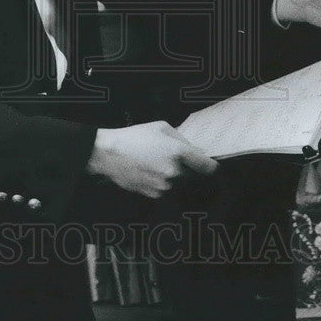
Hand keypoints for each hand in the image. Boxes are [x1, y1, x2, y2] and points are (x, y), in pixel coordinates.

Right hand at [85, 120, 218, 198]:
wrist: (109, 154)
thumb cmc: (134, 137)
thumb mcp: (161, 127)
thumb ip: (182, 139)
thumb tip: (196, 151)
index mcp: (178, 152)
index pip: (206, 166)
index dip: (210, 166)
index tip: (211, 166)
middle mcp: (174, 171)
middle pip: (191, 174)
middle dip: (185, 167)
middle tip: (167, 157)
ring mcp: (163, 185)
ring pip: (176, 181)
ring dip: (171, 174)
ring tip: (152, 162)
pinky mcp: (153, 194)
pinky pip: (164, 188)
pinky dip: (159, 181)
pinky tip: (147, 170)